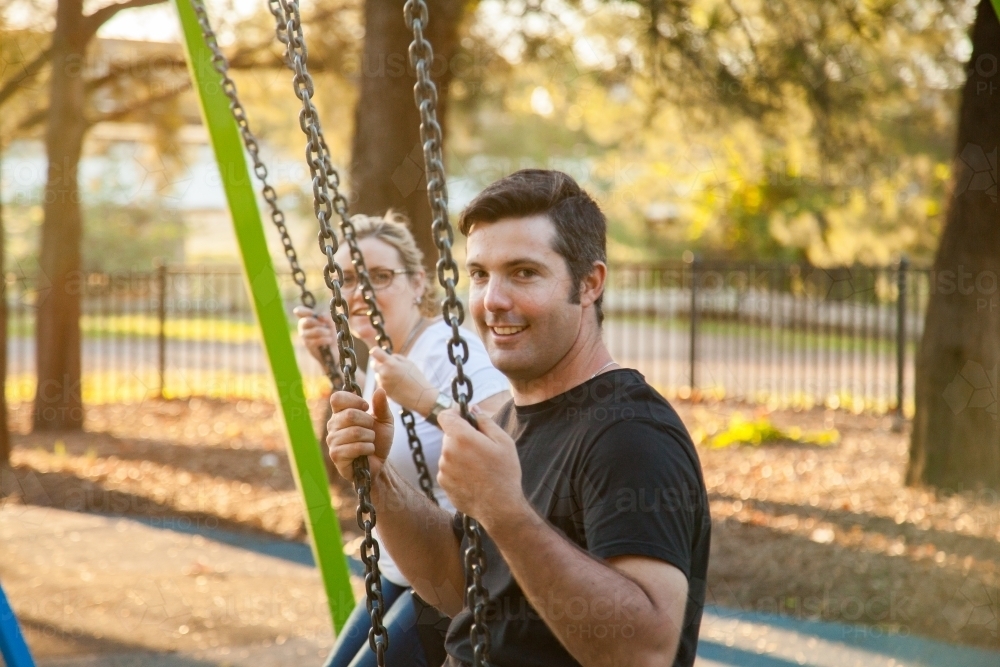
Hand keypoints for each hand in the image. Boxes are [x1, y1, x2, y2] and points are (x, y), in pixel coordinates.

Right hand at [294, 306, 336, 364]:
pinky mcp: (308, 346)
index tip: (313, 313)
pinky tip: (329, 340)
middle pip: (306, 321)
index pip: (299, 311)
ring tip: (329, 334)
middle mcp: (303, 328)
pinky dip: (325, 339)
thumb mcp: (331, 324)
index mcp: (307, 319)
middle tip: (325, 326)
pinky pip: (317, 340)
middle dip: (318, 322)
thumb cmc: (331, 335)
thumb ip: (326, 318)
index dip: (305, 311)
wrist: (334, 351)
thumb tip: (320, 316)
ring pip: (315, 331)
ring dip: (324, 332)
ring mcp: (304, 337)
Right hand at [326, 388, 393, 481]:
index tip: (366, 407)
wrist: (379, 463)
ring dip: (370, 438)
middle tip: (371, 430)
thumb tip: (380, 390)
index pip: (337, 398)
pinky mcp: (336, 455)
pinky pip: (355, 447)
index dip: (354, 400)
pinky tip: (367, 452)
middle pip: (350, 415)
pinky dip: (368, 449)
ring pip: (355, 432)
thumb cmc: (378, 440)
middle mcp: (333, 425)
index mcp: (341, 413)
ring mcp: (332, 440)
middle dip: (368, 423)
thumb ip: (382, 406)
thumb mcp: (385, 421)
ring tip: (369, 442)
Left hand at [369, 347, 437, 414]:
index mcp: (390, 363)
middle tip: (389, 366)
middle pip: (373, 364)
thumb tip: (388, 356)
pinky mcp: (383, 391)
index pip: (375, 352)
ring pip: (377, 374)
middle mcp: (383, 373)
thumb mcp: (409, 363)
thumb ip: (396, 357)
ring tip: (397, 378)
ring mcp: (382, 383)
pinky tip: (397, 385)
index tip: (380, 353)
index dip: (376, 351)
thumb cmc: (416, 378)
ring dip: (383, 374)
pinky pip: (381, 384)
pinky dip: (386, 383)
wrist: (420, 397)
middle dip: (379, 363)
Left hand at [437, 405, 528, 528]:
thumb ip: (485, 421)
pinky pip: (448, 469)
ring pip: (449, 453)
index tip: (465, 419)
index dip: (454, 413)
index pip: (445, 415)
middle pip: (449, 435)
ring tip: (479, 467)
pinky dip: (457, 470)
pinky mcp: (443, 483)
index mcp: (461, 437)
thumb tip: (473, 409)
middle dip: (461, 437)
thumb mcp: (503, 441)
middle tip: (481, 448)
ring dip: (460, 454)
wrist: (499, 507)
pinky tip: (474, 478)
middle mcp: (447, 452)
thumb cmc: (504, 473)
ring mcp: (443, 469)